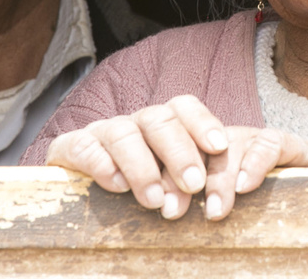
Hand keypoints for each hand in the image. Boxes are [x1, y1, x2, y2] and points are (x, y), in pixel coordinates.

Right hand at [45, 94, 307, 219]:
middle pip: (159, 119)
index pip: (184, 107)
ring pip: (123, 132)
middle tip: (194, 186)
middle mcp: (134, 123)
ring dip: (143, 166)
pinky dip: (100, 162)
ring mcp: (101, 134)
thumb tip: (238, 190)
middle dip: (179, 151)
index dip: (203, 122)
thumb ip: (199, 180)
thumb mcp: (175, 183)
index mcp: (163, 124)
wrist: (80, 193)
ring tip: (156, 201)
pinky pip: (83, 146)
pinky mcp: (69, 150)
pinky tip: (116, 184)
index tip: (221, 147)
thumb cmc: (144, 191)